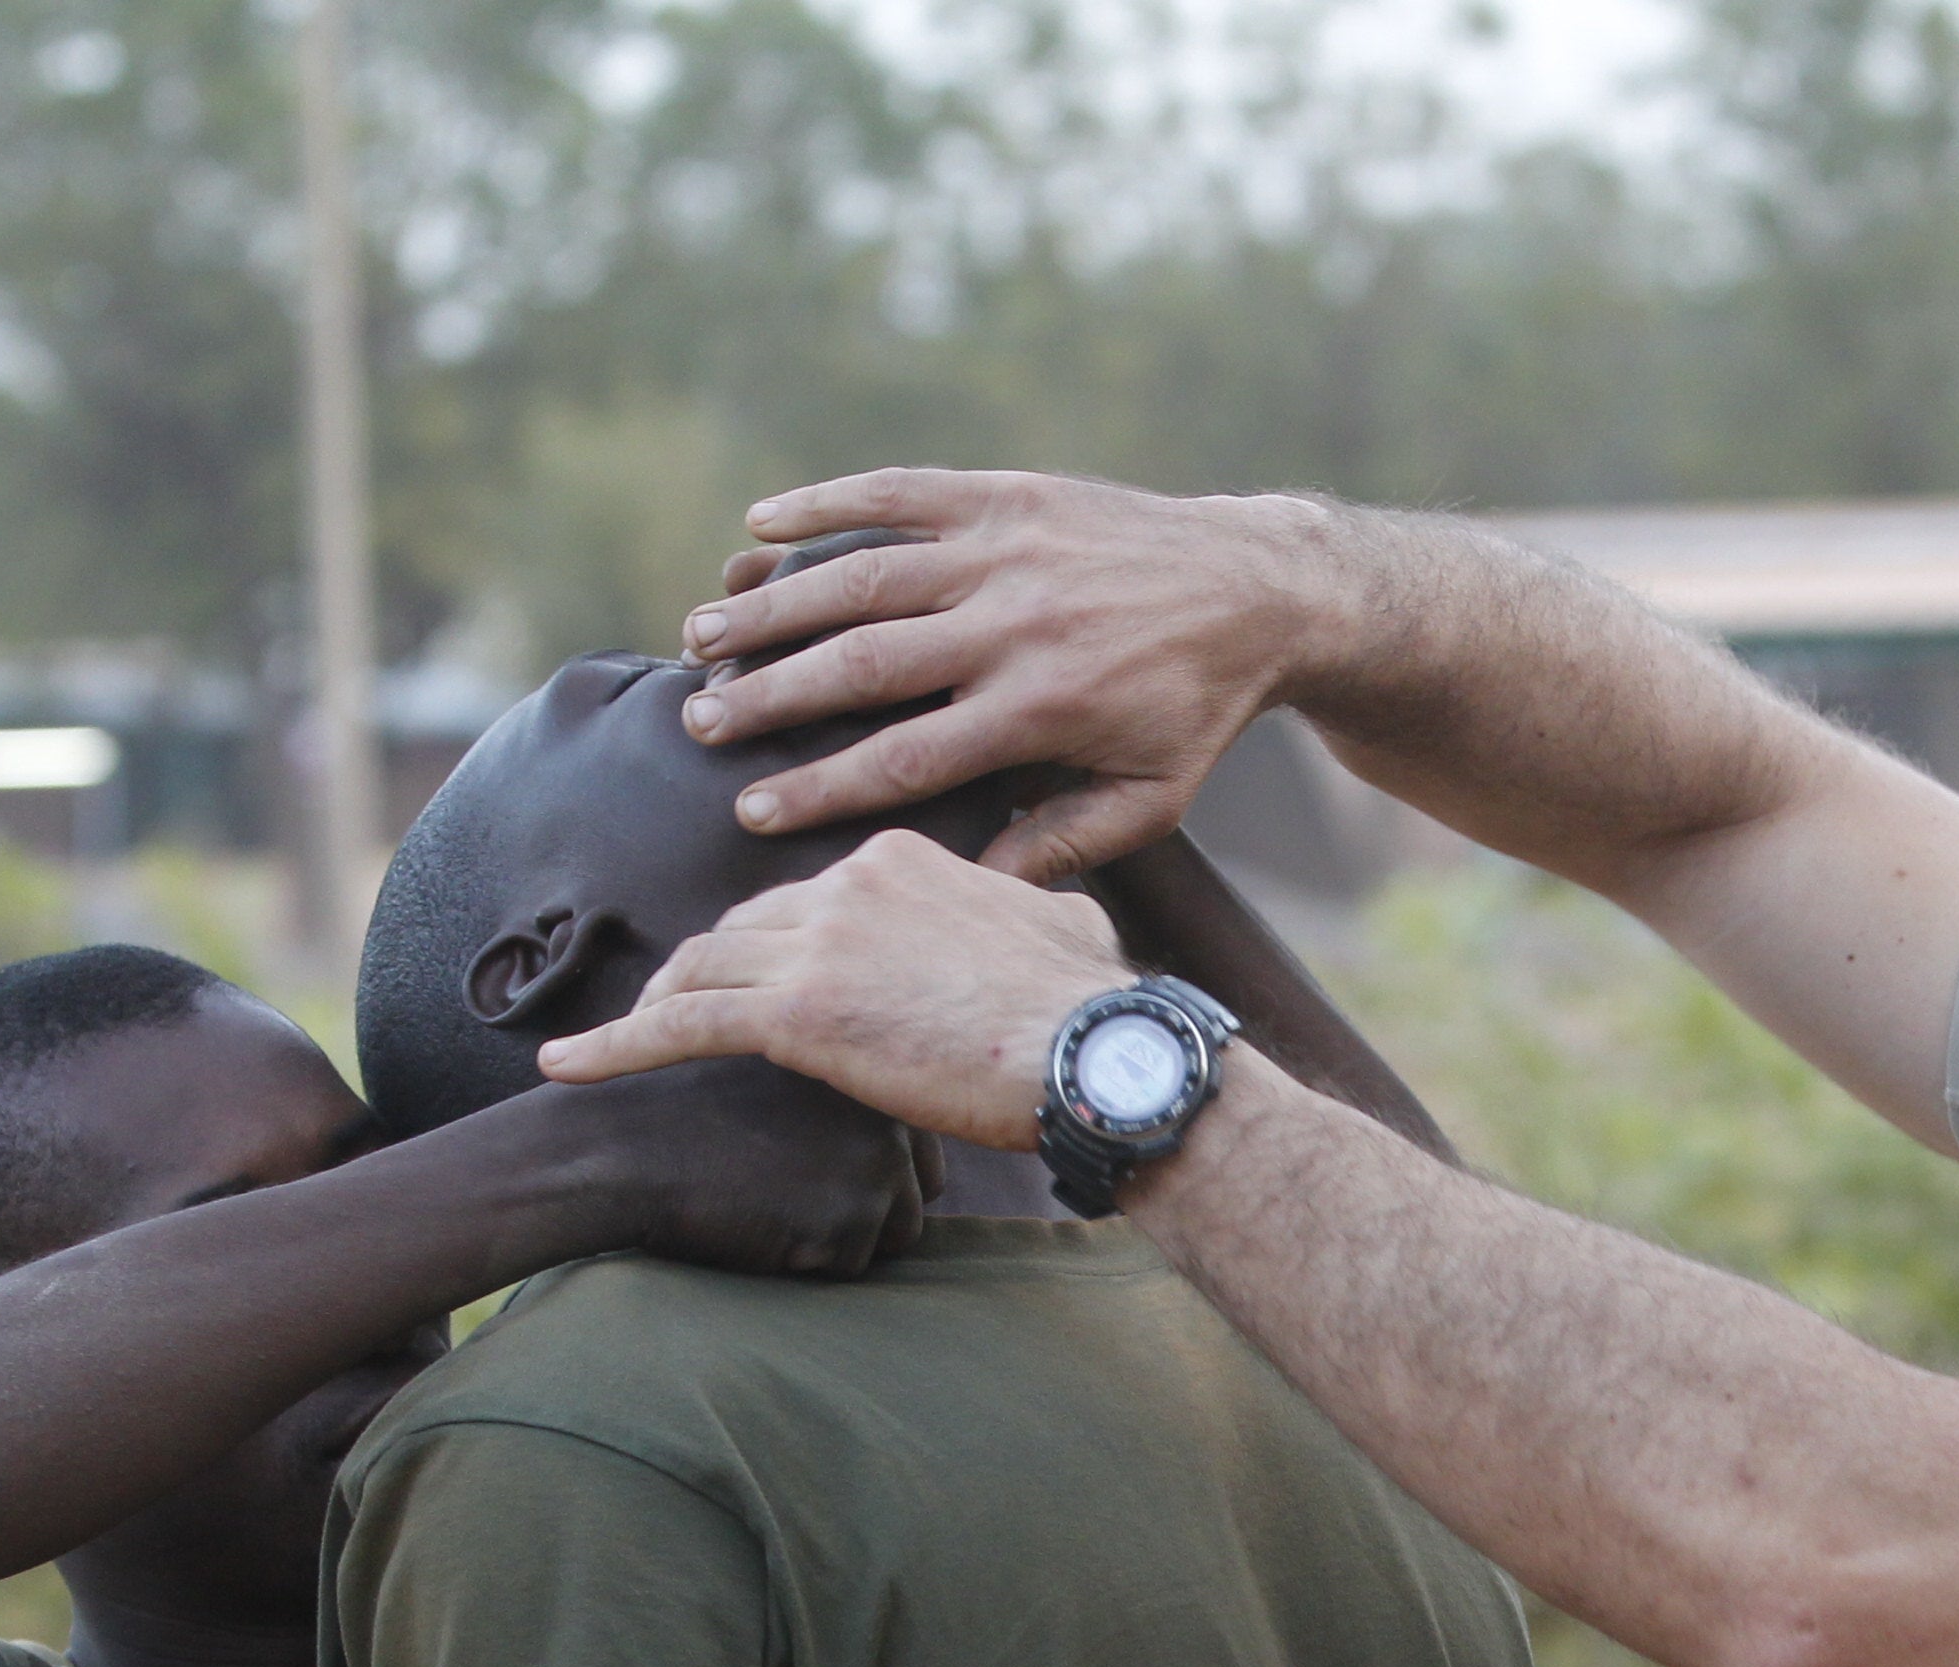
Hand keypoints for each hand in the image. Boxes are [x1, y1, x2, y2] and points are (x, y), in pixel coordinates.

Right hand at [508, 1062, 935, 1277]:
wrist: (617, 1143)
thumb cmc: (680, 1112)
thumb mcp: (769, 1070)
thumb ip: (834, 1096)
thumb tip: (900, 1159)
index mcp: (870, 1061)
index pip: (915, 1145)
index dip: (860, 1169)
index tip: (801, 1162)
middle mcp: (888, 1102)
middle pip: (913, 1192)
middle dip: (859, 1206)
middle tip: (778, 1183)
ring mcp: (877, 1157)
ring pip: (888, 1234)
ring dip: (834, 1237)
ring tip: (762, 1197)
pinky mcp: (853, 1212)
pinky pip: (846, 1266)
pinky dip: (803, 1261)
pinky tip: (751, 1221)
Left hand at [535, 831, 1131, 1147]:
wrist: (1089, 1051)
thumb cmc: (1089, 1001)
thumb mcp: (1057, 916)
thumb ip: (1018, 900)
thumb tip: (1038, 906)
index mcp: (896, 857)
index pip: (802, 893)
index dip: (771, 939)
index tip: (759, 972)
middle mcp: (844, 884)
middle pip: (741, 926)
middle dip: (704, 968)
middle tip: (674, 1007)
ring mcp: (815, 946)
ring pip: (700, 968)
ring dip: (657, 1004)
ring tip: (621, 1039)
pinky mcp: (796, 1016)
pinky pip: (680, 1027)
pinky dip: (614, 1046)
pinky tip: (566, 1065)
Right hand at [671, 471, 1335, 883]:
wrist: (1259, 590)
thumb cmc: (1195, 711)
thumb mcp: (1149, 800)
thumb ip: (1060, 844)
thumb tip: (970, 883)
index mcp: (1040, 710)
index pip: (905, 759)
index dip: (820, 788)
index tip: (751, 813)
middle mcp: (1013, 625)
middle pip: (861, 665)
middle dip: (769, 695)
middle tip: (699, 721)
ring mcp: (1005, 549)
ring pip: (862, 576)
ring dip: (772, 603)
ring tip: (702, 633)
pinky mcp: (1006, 493)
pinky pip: (897, 491)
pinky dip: (822, 503)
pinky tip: (755, 525)